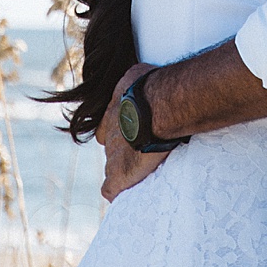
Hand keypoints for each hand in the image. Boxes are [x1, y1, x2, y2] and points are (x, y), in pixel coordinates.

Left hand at [97, 62, 168, 202]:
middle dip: (125, 151)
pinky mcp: (118, 175)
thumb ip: (134, 79)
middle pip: (112, 148)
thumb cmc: (153, 86)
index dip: (121, 132)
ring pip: (112, 167)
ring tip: (143, 170)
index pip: (107, 128)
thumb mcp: (138, 74)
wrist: (159, 106)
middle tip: (145, 151)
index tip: (135, 133)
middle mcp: (109, 135)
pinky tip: (124, 191)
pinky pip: (110, 189)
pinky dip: (116, 190)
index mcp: (112, 114)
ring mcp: (112, 157)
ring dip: (125, 169)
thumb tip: (141, 75)